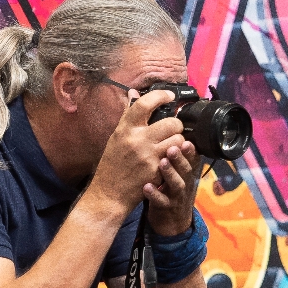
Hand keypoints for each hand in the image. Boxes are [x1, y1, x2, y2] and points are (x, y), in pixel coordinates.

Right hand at [86, 87, 185, 213]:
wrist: (109, 194)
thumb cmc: (112, 165)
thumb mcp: (116, 137)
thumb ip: (128, 115)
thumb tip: (134, 93)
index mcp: (125, 128)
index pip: (145, 103)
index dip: (161, 96)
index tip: (170, 97)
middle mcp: (137, 139)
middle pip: (172, 122)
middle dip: (176, 126)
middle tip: (171, 132)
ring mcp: (148, 155)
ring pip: (179, 140)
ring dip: (178, 143)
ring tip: (170, 147)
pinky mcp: (157, 170)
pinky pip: (176, 157)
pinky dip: (175, 158)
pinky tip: (168, 161)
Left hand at [144, 139, 199, 236]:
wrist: (171, 221)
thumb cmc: (169, 189)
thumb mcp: (176, 173)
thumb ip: (174, 156)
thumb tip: (169, 130)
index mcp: (186, 171)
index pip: (192, 158)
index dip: (190, 150)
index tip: (185, 140)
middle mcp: (185, 182)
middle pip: (187, 169)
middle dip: (181, 158)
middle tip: (172, 148)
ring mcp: (176, 196)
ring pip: (177, 185)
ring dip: (171, 174)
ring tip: (162, 162)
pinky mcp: (166, 208)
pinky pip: (161, 202)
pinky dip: (155, 194)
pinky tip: (146, 187)